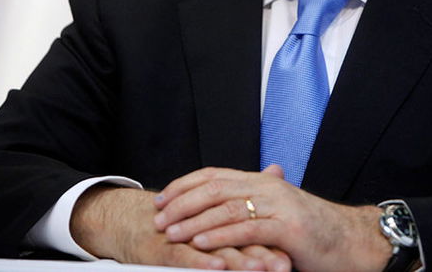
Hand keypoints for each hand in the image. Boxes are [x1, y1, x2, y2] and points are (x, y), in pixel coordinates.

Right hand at [70, 185, 292, 269]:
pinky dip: (202, 260)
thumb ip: (250, 194)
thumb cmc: (181, 220)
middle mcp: (206, 225)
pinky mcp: (167, 248)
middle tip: (283, 264)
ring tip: (260, 267)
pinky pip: (185, 256)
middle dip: (262, 251)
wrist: (134, 223)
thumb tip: (277, 169)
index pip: (252, 226)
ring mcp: (186, 236)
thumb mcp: (217, 210)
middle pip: (240, 236)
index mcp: (222, 216)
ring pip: (217, 246)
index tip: (297, 250)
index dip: (274, 239)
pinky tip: (218, 266)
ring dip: (239, 258)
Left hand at [152, 165, 392, 271]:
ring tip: (170, 232)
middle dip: (182, 202)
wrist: (353, 242)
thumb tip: (227, 204)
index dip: (185, 185)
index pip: (215, 174)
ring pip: (226, 208)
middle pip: (215, 187)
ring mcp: (279, 205)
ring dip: (193, 221)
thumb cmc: (316, 232)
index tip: (162, 198)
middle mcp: (269, 186)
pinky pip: (246, 229)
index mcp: (264, 181)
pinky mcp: (287, 228)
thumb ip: (255, 205)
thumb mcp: (280, 212)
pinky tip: (200, 244)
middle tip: (158, 217)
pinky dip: (220, 236)